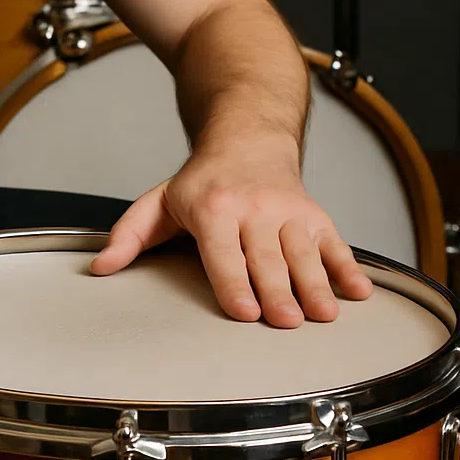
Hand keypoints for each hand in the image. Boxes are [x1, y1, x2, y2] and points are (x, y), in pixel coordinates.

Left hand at [90, 139, 371, 327]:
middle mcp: (254, 209)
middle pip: (266, 257)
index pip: (223, 252)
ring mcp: (288, 212)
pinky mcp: (315, 216)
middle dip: (277, 291)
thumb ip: (130, 235)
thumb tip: (101, 267)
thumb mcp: (160, 202)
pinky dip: (349, 268)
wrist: (248, 138)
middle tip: (286, 322)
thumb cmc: (203, 181)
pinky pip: (335, 243)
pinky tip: (358, 293)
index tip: (244, 312)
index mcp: (213, 209)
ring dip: (315, 285)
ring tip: (322, 316)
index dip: (234, 283)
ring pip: (304, 252)